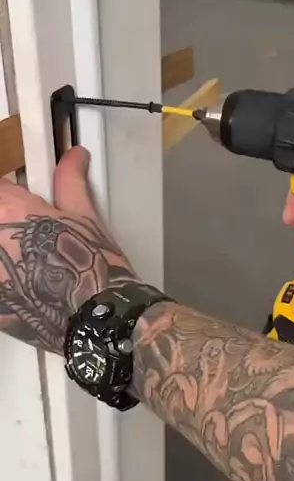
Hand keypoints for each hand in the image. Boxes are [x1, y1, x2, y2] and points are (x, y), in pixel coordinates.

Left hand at [0, 147, 133, 352]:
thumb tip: (73, 160)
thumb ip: (69, 182)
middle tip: (33, 237)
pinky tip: (28, 285)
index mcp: (7, 210)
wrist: (97, 320)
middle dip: (9, 225)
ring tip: (33, 264)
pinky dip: (8, 276)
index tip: (24, 203)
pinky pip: (0, 278)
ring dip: (8, 253)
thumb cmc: (93, 271)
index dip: (11, 195)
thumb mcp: (84, 217)